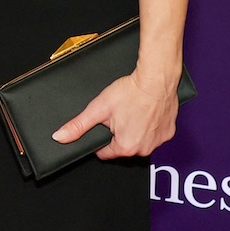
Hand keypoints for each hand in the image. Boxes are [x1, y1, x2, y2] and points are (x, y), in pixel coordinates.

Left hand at [52, 68, 177, 159]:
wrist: (156, 78)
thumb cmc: (131, 92)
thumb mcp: (98, 108)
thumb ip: (78, 125)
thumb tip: (60, 137)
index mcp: (125, 147)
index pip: (105, 152)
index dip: (101, 138)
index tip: (103, 125)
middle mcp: (144, 149)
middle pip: (123, 146)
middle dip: (118, 133)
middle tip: (119, 114)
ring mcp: (158, 141)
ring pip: (139, 140)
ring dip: (135, 130)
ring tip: (132, 111)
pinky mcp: (169, 132)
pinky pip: (154, 133)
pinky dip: (149, 125)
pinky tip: (145, 111)